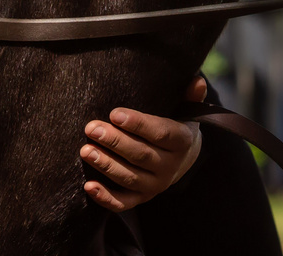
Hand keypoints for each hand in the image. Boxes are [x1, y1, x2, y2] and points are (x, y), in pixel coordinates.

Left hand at [80, 75, 206, 211]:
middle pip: (140, 155)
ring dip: (106, 165)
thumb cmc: (177, 126)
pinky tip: (88, 186)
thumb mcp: (188, 110)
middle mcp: (170, 166)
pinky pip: (123, 203)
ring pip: (129, 177)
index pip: (160, 133)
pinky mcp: (142, 198)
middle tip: (91, 128)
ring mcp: (156, 185)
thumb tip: (196, 80)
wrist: (184, 158)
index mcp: (182, 142)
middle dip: (114, 142)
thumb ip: (191, 96)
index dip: (138, 124)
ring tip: (85, 151)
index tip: (114, 113)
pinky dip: (106, 198)